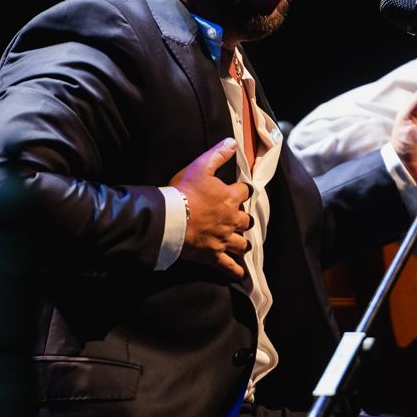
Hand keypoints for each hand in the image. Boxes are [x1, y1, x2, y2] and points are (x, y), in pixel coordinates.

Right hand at [170, 138, 251, 277]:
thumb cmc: (183, 191)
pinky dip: (235, 271)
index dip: (242, 191)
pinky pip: (228, 266)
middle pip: (247, 220)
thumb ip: (218, 154)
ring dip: (242, 243)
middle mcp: (232, 220)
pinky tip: (240, 274)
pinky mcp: (214, 255)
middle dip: (244, 219)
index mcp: (230, 198)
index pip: (245, 192)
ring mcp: (224, 239)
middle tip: (238, 219)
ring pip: (242, 244)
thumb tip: (232, 141)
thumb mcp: (200, 166)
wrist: (170, 219)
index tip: (238, 191)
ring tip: (241, 243)